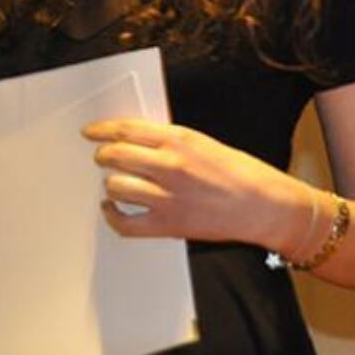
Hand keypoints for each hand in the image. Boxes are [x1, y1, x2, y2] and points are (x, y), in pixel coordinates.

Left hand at [82, 118, 303, 250]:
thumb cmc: (240, 173)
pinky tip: (112, 207)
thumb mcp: (203, 144)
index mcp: (179, 140)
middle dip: (104, 155)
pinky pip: (125, 222)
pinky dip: (112, 215)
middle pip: (115, 156)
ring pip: (116, 186)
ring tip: (115, 182)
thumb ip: (170, 142)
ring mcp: (167, 197)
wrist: (263, 206)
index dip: (102, 130)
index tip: (91, 132)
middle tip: (102, 156)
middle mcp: (169, 166)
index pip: (126, 130)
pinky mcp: (168, 225)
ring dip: (111, 183)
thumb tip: (137, 142)